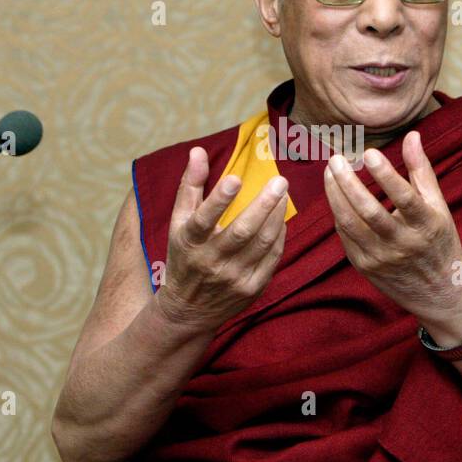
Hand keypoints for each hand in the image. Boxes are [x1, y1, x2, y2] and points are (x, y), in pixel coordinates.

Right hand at [154, 146, 288, 335]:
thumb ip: (190, 185)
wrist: (188, 310)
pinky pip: (272, 258)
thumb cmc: (184, 256)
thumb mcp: (178, 222)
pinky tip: (280, 219)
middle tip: (280, 181)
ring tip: (283, 193)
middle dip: (264, 205)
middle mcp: (211, 262)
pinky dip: (279, 236)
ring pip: (262, 243)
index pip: (203, 219)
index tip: (235, 178)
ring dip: (276, 216)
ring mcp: (233, 278)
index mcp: (189, 242)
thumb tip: (198, 151)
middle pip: (242, 231)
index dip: (219, 200)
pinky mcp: (251, 289)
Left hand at [323, 131, 461, 319]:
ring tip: (330, 172)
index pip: (404, 198)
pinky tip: (335, 194)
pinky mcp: (364, 266)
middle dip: (348, 183)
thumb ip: (422, 171)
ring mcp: (381, 258)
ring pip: (350, 223)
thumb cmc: (439, 242)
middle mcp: (403, 244)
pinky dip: (338, 212)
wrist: (439, 294)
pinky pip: (344, 235)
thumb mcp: (439, 207)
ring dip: (335, 195)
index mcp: (426, 226)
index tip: (370, 152)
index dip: (386, 175)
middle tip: (335, 159)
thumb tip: (412, 135)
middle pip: (369, 211)